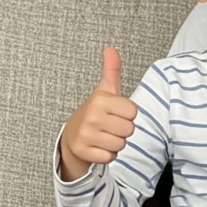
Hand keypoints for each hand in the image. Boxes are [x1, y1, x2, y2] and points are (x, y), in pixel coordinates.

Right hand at [59, 48, 137, 179]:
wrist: (73, 135)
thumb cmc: (96, 112)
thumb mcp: (105, 90)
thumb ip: (111, 70)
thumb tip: (111, 48)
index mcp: (101, 100)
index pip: (133, 112)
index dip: (127, 115)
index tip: (116, 113)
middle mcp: (92, 116)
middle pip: (129, 130)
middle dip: (123, 130)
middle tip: (110, 126)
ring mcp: (86, 134)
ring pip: (120, 144)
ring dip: (116, 143)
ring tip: (104, 136)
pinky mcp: (83, 151)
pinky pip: (110, 157)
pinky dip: (107, 155)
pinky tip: (98, 147)